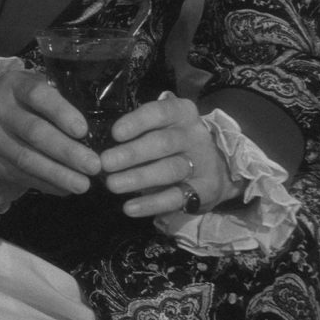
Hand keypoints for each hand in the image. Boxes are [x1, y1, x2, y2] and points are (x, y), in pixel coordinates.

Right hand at [0, 64, 101, 197]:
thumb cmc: (18, 104)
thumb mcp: (30, 92)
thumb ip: (54, 104)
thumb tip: (91, 136)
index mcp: (14, 85)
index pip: (38, 95)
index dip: (61, 112)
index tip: (83, 131)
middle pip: (34, 131)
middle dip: (67, 151)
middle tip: (93, 166)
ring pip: (26, 158)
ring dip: (58, 174)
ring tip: (83, 185)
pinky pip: (18, 175)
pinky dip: (45, 184)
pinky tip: (63, 188)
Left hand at [98, 92, 233, 219]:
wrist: (219, 167)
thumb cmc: (175, 143)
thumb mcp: (162, 128)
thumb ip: (139, 132)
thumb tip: (100, 145)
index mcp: (182, 113)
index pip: (160, 112)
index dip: (137, 122)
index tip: (115, 133)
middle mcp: (195, 135)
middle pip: (163, 143)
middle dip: (131, 153)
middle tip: (105, 163)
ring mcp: (202, 163)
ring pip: (169, 169)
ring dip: (138, 178)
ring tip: (112, 185)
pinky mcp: (205, 189)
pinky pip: (176, 197)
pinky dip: (151, 204)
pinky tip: (129, 207)